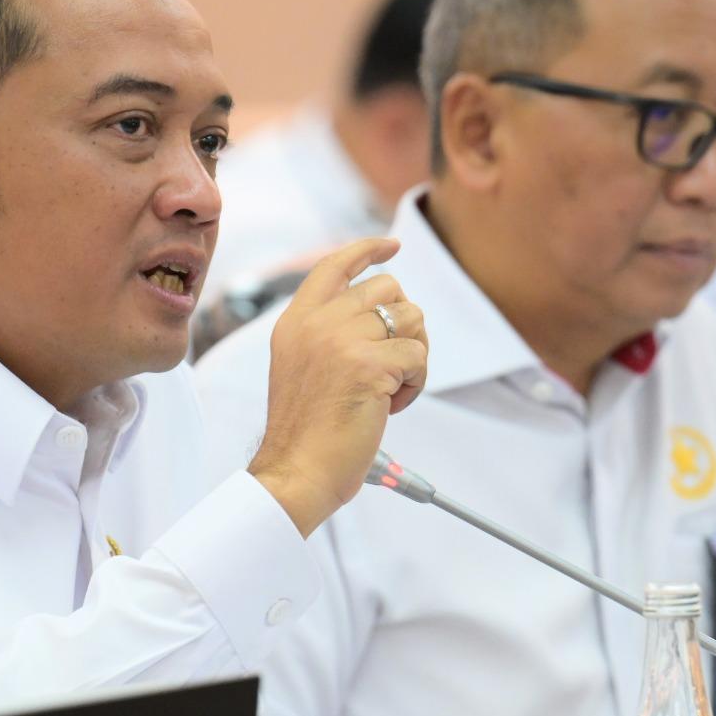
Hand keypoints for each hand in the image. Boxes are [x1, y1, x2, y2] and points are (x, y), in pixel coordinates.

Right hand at [248, 238, 427, 535]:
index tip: (393, 245)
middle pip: (388, 290)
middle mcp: (317, 322)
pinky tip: (391, 406)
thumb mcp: (302, 366)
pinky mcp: (369, 364)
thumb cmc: (306, 432)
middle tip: (394, 364)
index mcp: (296, 320)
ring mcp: (342, 339)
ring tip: (389, 391)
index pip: (335, 265)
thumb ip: (329, 332)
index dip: (368, 249)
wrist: (297, 471)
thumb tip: (382, 310)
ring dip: (413, 357)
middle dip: (404, 324)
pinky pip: (418, 356)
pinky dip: (415, 384)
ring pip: (410, 319)